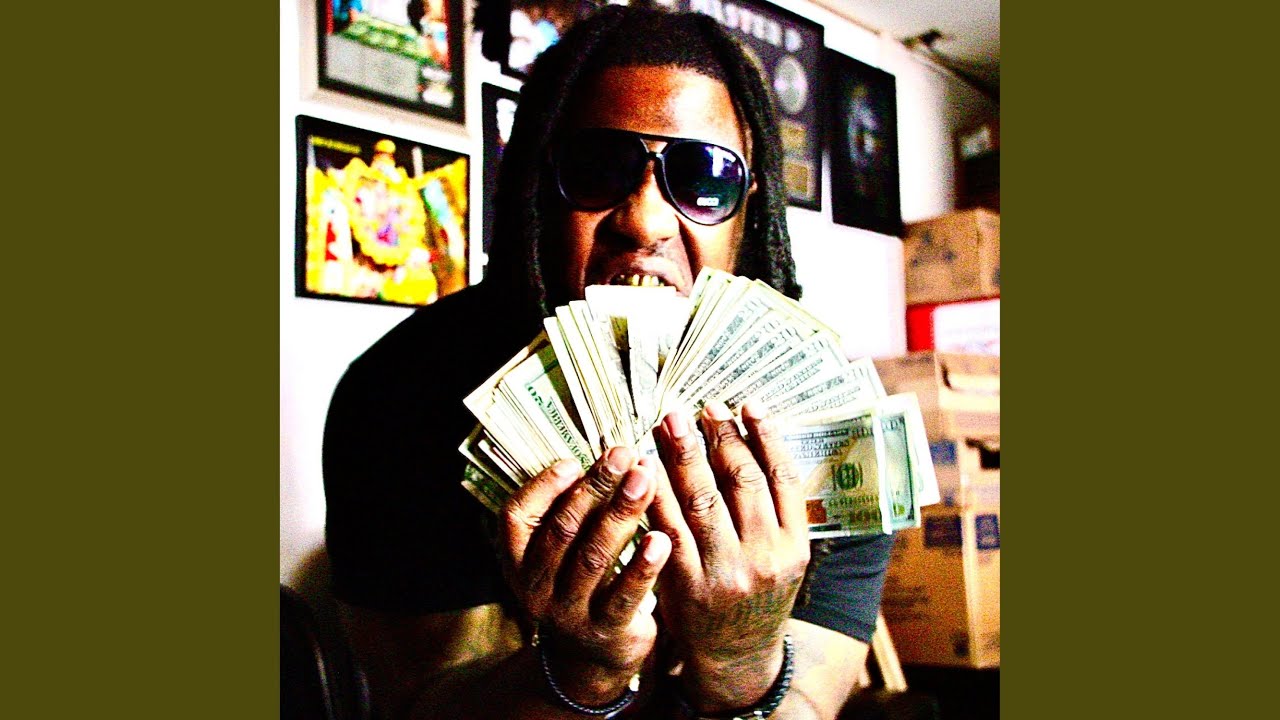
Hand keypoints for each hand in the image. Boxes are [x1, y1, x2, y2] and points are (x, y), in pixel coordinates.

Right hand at [500, 446, 671, 704]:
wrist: (593, 657)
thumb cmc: (582, 584)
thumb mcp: (561, 553)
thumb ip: (572, 510)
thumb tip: (607, 456)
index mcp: (518, 560)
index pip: (516, 516)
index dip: (543, 487)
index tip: (575, 460)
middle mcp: (536, 587)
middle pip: (562, 529)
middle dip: (595, 488)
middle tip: (625, 455)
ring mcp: (569, 612)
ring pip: (593, 557)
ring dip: (620, 514)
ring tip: (644, 480)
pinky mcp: (605, 630)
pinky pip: (624, 595)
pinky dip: (643, 565)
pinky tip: (662, 538)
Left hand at [647, 399, 809, 711]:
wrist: (738, 657)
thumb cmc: (758, 594)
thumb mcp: (784, 556)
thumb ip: (775, 508)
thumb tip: (751, 438)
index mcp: (795, 544)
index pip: (782, 477)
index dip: (764, 435)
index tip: (745, 404)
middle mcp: (765, 555)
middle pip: (741, 481)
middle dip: (719, 437)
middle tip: (699, 406)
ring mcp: (725, 571)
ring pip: (703, 499)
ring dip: (683, 455)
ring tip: (669, 423)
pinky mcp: (687, 583)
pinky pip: (668, 527)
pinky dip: (656, 492)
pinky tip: (645, 466)